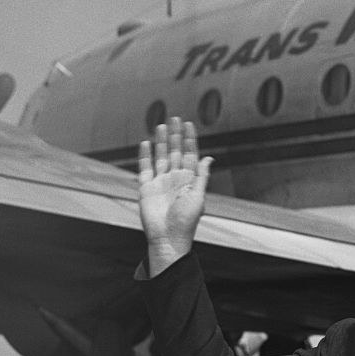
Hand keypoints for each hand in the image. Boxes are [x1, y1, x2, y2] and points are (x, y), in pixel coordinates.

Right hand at [137, 117, 212, 275]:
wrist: (168, 238)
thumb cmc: (186, 221)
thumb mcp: (198, 197)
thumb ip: (201, 176)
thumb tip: (209, 158)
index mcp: (189, 180)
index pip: (190, 155)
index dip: (189, 140)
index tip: (189, 124)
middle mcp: (175, 178)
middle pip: (174, 152)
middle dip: (175, 135)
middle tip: (175, 118)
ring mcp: (160, 182)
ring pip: (160, 157)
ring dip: (160, 142)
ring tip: (161, 125)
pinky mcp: (147, 188)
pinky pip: (145, 168)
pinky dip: (145, 156)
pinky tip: (146, 143)